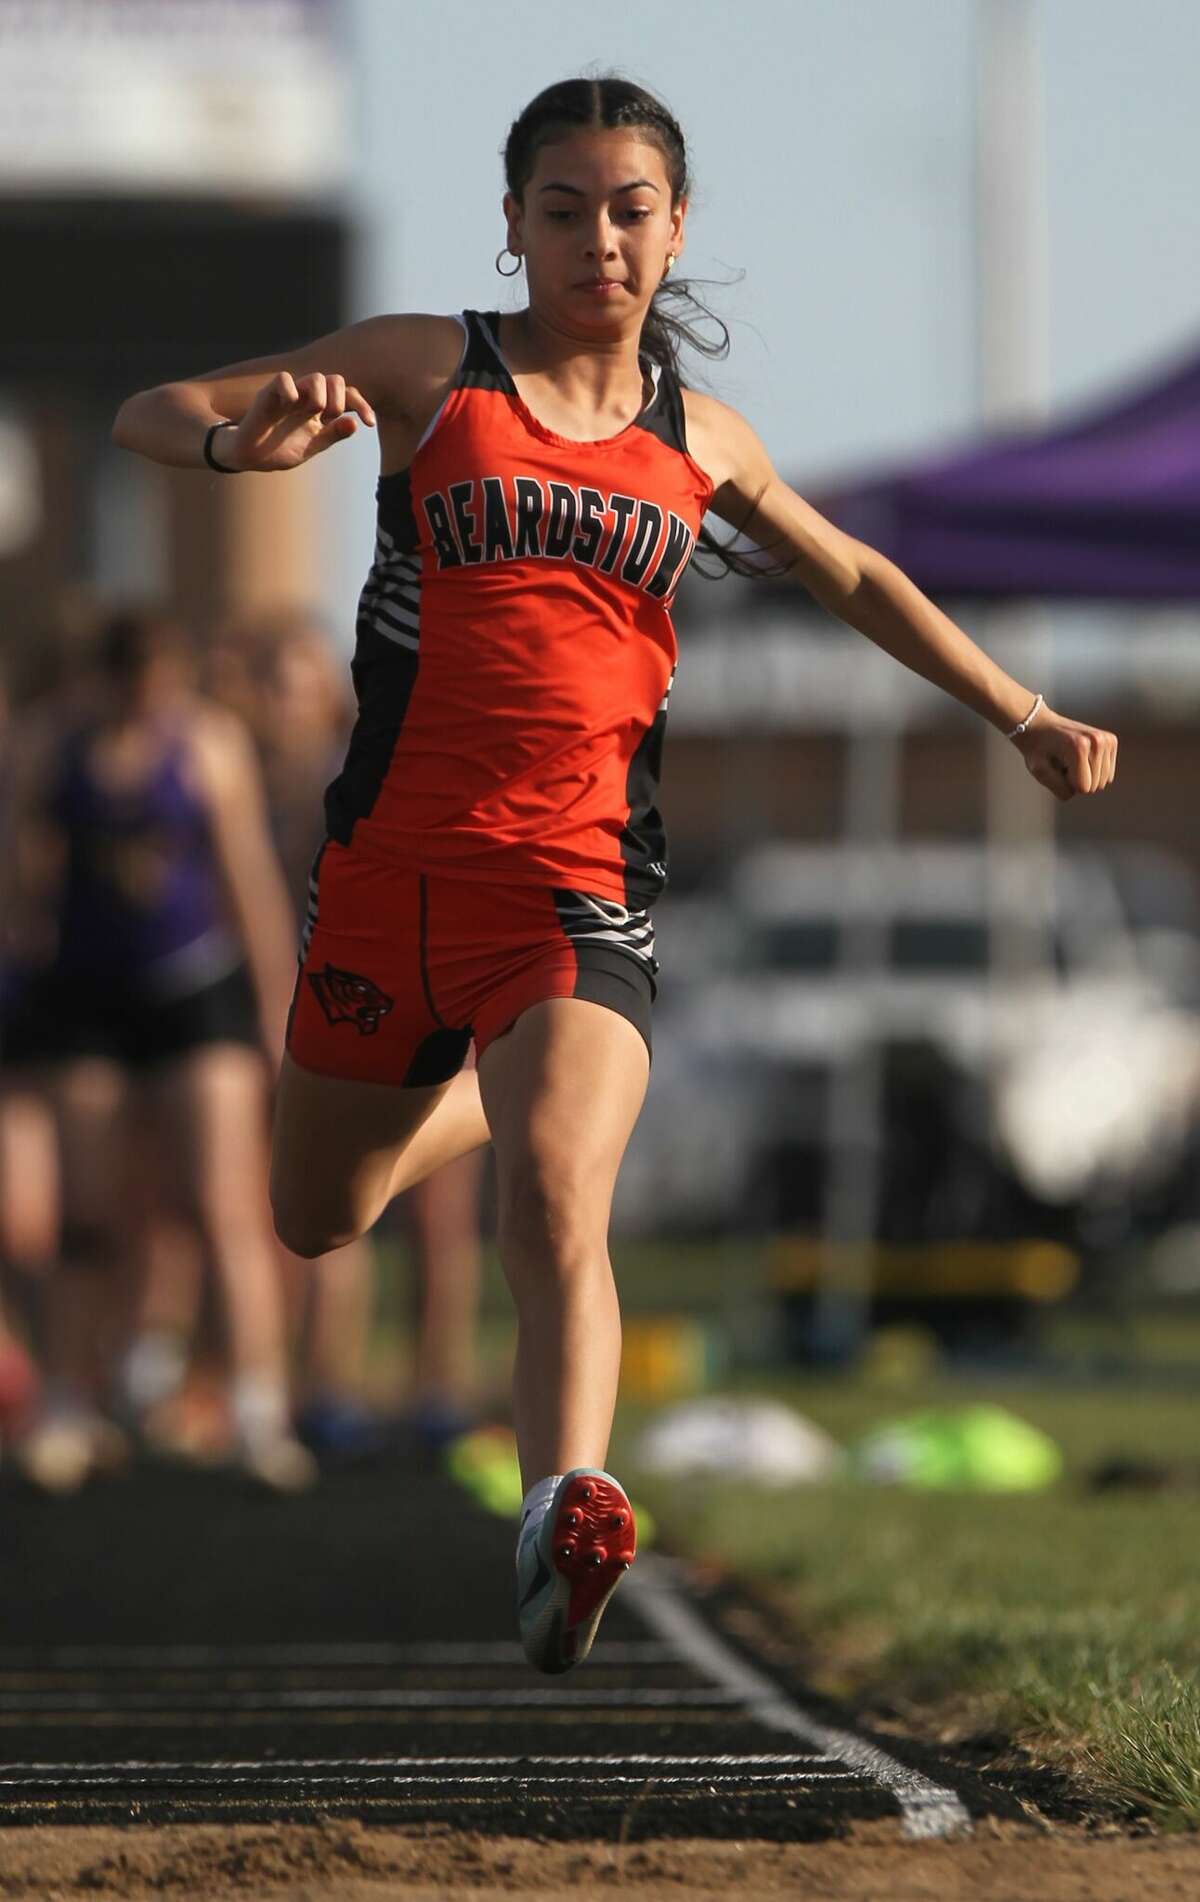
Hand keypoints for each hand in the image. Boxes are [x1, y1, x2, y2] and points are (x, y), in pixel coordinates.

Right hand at [221, 372, 375, 471]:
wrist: (251, 457)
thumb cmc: (280, 450)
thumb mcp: (313, 446)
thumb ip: (333, 434)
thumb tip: (355, 424)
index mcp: (320, 409)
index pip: (347, 395)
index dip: (362, 405)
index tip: (370, 423)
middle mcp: (307, 397)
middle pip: (335, 380)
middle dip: (338, 402)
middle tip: (327, 420)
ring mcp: (289, 394)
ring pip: (315, 378)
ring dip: (319, 398)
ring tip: (308, 415)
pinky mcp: (269, 394)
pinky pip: (285, 380)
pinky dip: (291, 394)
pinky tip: (287, 408)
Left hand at [1013, 704, 1117, 801]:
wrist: (1040, 724)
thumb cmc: (1037, 749)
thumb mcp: (1039, 771)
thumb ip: (1059, 789)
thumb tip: (1079, 792)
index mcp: (1079, 746)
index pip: (1083, 788)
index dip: (1067, 783)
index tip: (1056, 768)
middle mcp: (1097, 741)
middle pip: (1095, 786)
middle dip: (1077, 780)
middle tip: (1062, 763)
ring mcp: (1106, 739)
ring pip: (1102, 781)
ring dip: (1086, 775)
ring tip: (1071, 759)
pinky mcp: (1111, 741)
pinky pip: (1107, 774)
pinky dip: (1094, 770)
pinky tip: (1080, 757)